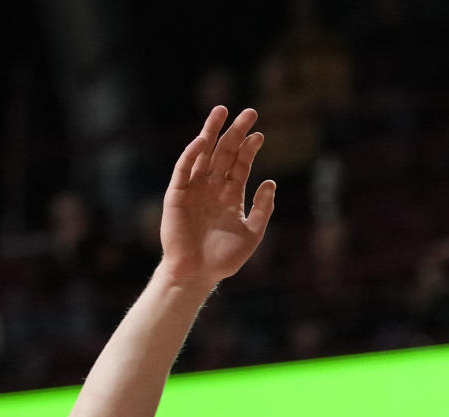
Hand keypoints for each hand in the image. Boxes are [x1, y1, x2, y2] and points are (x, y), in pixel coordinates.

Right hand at [159, 106, 275, 289]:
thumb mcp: (251, 234)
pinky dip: (192, 153)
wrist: (197, 273)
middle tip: (250, 112)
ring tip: (222, 111)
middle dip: (236, 132)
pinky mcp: (177, 193)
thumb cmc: (223, 258)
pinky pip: (184, 168)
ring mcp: (194, 188)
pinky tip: (204, 139)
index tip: (260, 135)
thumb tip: (271, 182)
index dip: (249, 149)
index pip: (240, 165)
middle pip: (225, 153)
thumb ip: (262, 209)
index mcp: (230, 196)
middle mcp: (212, 187)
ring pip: (204, 153)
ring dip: (212, 131)